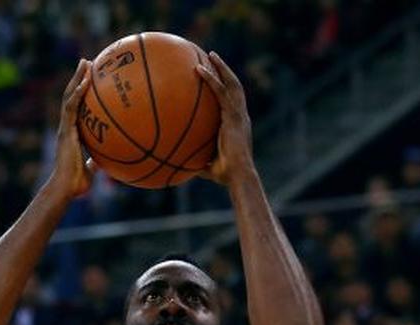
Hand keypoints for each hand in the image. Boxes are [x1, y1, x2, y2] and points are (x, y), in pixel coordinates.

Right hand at [47, 59, 96, 200]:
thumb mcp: (92, 169)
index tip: (90, 79)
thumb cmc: (77, 183)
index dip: (81, 92)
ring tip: (86, 62)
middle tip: (87, 62)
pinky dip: (78, 92)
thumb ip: (97, 162)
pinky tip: (86, 81)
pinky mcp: (65, 129)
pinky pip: (72, 107)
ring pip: (69, 96)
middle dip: (78, 78)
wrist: (66, 188)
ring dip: (77, 78)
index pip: (76, 108)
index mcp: (72, 133)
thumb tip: (108, 162)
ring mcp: (65, 127)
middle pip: (71, 96)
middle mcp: (66, 126)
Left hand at [195, 52, 255, 185]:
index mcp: (238, 124)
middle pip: (235, 87)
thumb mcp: (208, 165)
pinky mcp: (233, 115)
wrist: (238, 174)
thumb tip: (178, 164)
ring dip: (222, 67)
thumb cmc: (225, 175)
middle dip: (226, 71)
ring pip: (232, 84)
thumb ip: (196, 160)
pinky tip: (198, 69)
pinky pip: (220, 92)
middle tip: (213, 58)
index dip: (227, 88)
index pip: (233, 101)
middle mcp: (241, 116)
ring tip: (210, 55)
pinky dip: (210, 79)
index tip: (217, 78)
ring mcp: (239, 114)